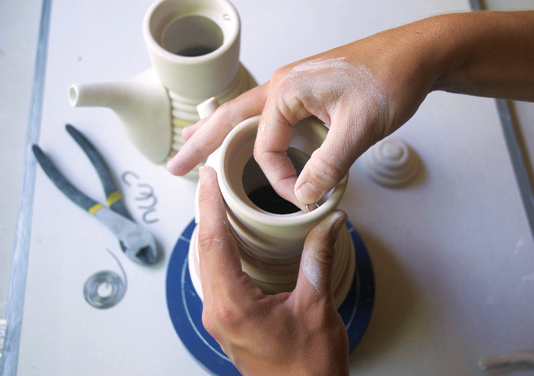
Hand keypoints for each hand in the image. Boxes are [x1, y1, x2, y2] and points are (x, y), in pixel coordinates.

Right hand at [169, 10, 533, 204]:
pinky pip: (268, 114)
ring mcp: (292, 87)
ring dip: (218, 133)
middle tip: (173, 166)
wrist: (415, 57)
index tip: (305, 197)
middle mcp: (282, 86)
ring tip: (193, 145)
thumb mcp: (358, 129)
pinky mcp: (305, 92)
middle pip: (228, 120)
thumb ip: (327, 165)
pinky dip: (249, 128)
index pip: (264, 149)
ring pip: (244, 115)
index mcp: (287, 91)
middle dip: (199, 144)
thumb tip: (302, 196)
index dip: (281, 180)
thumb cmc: (389, 80)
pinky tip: (245, 135)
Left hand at [197, 165, 349, 375]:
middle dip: (206, 210)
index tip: (208, 177)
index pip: (215, 241)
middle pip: (204, 248)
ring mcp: (220, 317)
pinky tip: (230, 240)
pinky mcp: (228, 321)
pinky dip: (219, 251)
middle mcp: (218, 310)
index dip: (209, 204)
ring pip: (207, 263)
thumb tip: (329, 222)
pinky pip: (216, 277)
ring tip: (218, 201)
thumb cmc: (308, 368)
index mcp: (233, 304)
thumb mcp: (317, 307)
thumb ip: (318, 258)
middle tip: (212, 180)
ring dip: (211, 230)